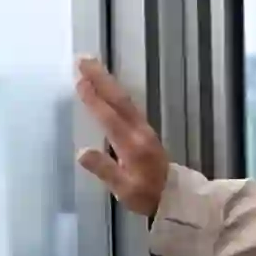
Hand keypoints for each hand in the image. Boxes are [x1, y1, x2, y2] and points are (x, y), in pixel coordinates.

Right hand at [73, 56, 169, 216]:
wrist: (176, 197)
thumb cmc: (147, 196)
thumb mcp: (124, 189)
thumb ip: (104, 170)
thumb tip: (82, 152)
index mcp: (132, 145)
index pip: (109, 117)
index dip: (94, 100)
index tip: (79, 80)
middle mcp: (139, 132)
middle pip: (118, 100)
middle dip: (100, 78)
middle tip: (83, 58)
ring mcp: (144, 129)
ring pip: (124, 99)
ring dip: (107, 81)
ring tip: (91, 65)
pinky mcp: (145, 130)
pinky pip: (128, 105)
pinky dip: (115, 92)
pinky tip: (107, 85)